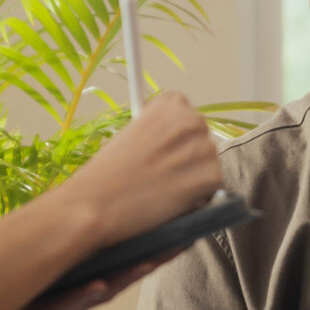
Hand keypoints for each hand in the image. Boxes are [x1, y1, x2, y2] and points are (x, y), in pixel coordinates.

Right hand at [58, 93, 224, 244]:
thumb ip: (156, 130)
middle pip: (202, 137)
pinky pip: (214, 184)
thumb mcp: (129, 134)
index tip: (160, 150)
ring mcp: (202, 148)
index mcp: (169, 105)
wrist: (94, 205)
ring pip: (210, 162)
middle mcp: (189, 120)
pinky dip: (200, 196)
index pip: (186, 113)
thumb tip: (174, 138)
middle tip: (162, 175)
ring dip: (194, 176)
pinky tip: (172, 200)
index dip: (175, 136)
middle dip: (188, 156)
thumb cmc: (105, 175)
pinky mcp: (209, 177)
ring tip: (163, 189)